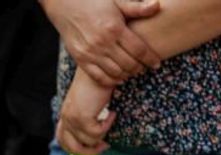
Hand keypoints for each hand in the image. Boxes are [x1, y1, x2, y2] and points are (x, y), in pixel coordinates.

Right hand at [41, 0, 162, 86]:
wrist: (64, 4)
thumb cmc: (93, 0)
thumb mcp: (116, 0)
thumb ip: (136, 7)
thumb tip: (157, 6)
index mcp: (115, 28)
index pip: (139, 49)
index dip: (150, 59)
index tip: (156, 63)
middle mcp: (103, 43)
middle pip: (129, 64)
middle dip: (140, 68)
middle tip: (145, 67)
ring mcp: (91, 53)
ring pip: (116, 73)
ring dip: (127, 75)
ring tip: (132, 71)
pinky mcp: (81, 59)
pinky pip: (99, 77)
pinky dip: (111, 80)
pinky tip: (118, 77)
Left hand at [56, 74, 114, 154]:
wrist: (100, 67)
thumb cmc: (98, 83)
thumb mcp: (89, 104)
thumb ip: (87, 120)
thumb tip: (96, 140)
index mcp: (66, 115)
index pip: (63, 141)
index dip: (77, 149)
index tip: (92, 146)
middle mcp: (66, 117)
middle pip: (72, 148)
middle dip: (90, 152)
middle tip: (104, 145)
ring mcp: (72, 118)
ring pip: (89, 141)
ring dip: (103, 134)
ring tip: (111, 118)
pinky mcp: (82, 117)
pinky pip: (97, 133)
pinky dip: (108, 125)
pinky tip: (113, 113)